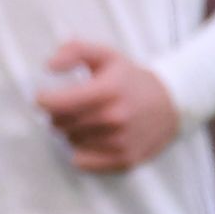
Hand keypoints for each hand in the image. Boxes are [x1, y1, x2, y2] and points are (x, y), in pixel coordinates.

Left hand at [38, 41, 183, 172]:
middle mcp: (114, 118)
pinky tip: (94, 138)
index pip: (57, 103)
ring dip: (72, 132)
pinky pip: (82, 162)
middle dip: (59, 115)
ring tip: (88, 121)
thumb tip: (49, 66)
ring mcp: (120, 142)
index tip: (44, 97)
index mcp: (108, 90)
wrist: (170, 105)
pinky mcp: (123, 160)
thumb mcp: (106, 56)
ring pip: (70, 141)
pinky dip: (82, 151)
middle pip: (60, 124)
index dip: (44, 100)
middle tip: (72, 107)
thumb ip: (74, 51)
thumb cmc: (130, 80)